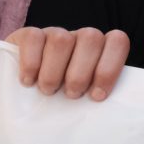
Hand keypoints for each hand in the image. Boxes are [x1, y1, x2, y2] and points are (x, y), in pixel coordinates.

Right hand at [5, 27, 129, 100]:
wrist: (26, 87)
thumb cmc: (63, 94)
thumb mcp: (84, 93)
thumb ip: (97, 93)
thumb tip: (106, 111)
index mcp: (102, 47)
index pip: (118, 42)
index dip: (110, 67)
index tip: (97, 95)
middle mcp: (81, 36)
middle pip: (91, 39)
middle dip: (80, 73)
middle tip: (71, 94)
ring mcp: (56, 33)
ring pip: (61, 40)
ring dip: (54, 71)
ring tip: (48, 90)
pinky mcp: (28, 34)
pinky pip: (33, 38)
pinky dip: (31, 63)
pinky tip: (28, 80)